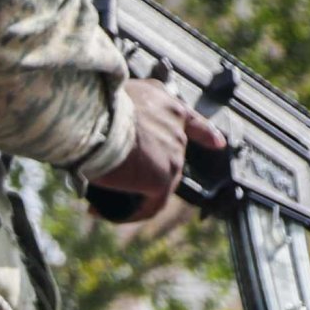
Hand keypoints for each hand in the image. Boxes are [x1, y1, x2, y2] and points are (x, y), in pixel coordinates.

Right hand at [81, 77, 205, 234]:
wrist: (95, 117)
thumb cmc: (92, 105)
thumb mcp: (114, 96)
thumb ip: (119, 111)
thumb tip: (101, 134)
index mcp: (166, 104)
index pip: (192, 121)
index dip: (205, 134)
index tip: (217, 143)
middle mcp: (175, 127)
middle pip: (168, 158)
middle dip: (141, 173)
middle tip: (110, 179)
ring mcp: (174, 153)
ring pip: (157, 185)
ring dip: (131, 195)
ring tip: (98, 200)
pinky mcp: (163, 177)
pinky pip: (151, 206)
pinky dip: (128, 213)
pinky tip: (103, 212)